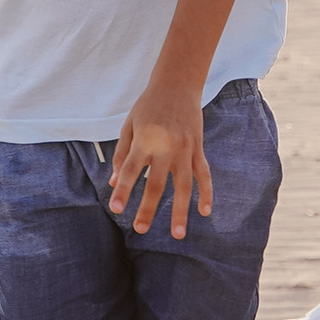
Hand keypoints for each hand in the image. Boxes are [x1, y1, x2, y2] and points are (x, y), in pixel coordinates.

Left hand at [109, 83, 210, 238]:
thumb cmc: (148, 106)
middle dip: (148, 209)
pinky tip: (204, 211)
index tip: (116, 209)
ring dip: (181, 211)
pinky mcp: (197, 148)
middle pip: (156, 184)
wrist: (177, 84)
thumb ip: (121, 154)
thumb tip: (113, 183)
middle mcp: (165, 147)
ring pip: (184, 186)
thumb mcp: (129, 126)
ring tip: (177, 234)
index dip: (123, 190)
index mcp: (144, 140)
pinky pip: (203, 174)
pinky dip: (206, 193)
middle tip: (140, 229)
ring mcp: (185, 149)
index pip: (130, 170)